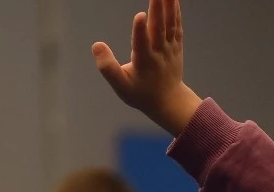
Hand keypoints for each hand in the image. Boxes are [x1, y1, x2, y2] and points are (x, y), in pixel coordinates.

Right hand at [92, 0, 201, 135]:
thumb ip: (108, 68)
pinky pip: (176, 27)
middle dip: (157, 9)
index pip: (141, 44)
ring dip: (169, 6)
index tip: (140, 15)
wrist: (168, 101)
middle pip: (158, 28)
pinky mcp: (176, 46)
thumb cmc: (140, 93)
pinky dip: (175, 12)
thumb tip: (97, 46)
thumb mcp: (121, 87)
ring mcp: (169, 49)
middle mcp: (159, 54)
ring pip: (169, 25)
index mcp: (144, 62)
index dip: (140, 30)